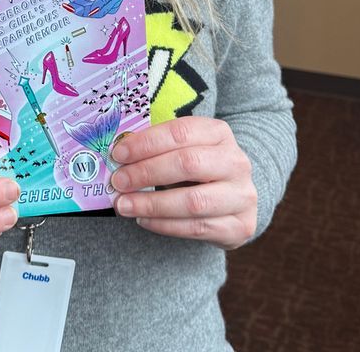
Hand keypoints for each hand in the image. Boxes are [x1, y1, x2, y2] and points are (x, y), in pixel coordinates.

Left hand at [61, 0, 142, 17]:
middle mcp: (111, 0)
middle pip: (94, 10)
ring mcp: (108, 5)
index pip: (103, 1)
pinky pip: (91, 8)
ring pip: (91, 11)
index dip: (92, 7)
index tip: (78, 8)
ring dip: (78, 5)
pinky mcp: (105, 5)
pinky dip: (82, 3)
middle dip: (79, 7)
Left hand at [110, 117, 256, 249]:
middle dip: (146, 172)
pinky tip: (143, 219)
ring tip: (124, 205)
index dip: (147, 143)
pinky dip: (164, 225)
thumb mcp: (185, 148)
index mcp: (219, 133)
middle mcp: (236, 162)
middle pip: (187, 164)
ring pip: (193, 202)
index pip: (180, 132)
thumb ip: (158, 149)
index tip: (118, 153)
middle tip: (118, 181)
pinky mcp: (240, 226)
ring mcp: (241, 196)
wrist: (235, 196)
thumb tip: (119, 156)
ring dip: (152, 204)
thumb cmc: (200, 167)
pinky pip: (196, 228)